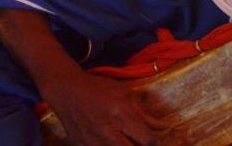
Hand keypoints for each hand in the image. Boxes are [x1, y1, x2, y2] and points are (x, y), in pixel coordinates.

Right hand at [41, 70, 165, 145]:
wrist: (67, 92)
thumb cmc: (99, 89)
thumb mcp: (126, 94)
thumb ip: (144, 114)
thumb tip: (164, 127)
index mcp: (122, 115)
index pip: (148, 140)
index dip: (156, 142)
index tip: (155, 139)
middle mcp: (108, 131)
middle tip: (141, 142)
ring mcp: (94, 143)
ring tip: (126, 139)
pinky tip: (113, 141)